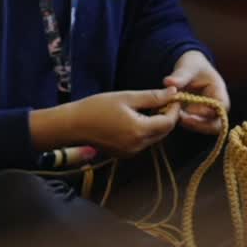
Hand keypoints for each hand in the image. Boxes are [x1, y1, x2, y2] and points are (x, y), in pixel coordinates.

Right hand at [62, 86, 181, 156]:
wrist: (73, 125)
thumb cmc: (96, 107)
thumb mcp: (126, 97)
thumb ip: (152, 96)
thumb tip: (173, 92)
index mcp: (139, 130)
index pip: (168, 122)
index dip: (174, 109)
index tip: (172, 97)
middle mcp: (138, 145)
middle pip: (163, 132)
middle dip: (166, 116)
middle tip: (162, 100)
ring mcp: (131, 152)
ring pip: (154, 138)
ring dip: (156, 124)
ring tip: (149, 107)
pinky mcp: (124, 154)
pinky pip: (142, 142)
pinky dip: (144, 131)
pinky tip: (136, 118)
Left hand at [163, 51, 229, 134]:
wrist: (188, 69)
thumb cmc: (192, 66)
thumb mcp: (188, 66)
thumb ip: (180, 75)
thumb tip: (169, 82)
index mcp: (219, 92)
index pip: (221, 108)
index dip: (208, 112)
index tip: (189, 110)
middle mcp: (216, 106)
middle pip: (216, 124)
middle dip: (199, 124)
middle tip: (181, 119)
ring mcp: (206, 114)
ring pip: (204, 128)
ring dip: (190, 125)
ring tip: (174, 117)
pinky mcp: (196, 118)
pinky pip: (192, 126)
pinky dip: (182, 123)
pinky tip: (170, 116)